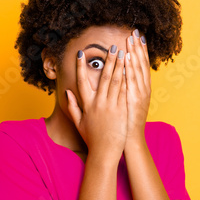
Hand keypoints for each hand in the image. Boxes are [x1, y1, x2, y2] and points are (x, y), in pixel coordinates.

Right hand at [65, 46, 127, 161]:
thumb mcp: (79, 123)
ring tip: (124, 53)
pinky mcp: (122, 111)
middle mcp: (99, 103)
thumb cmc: (92, 139)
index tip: (80, 53)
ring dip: (120, 66)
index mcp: (88, 105)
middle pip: (104, 77)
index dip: (80, 67)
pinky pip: (126, 92)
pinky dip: (128, 80)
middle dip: (109, 61)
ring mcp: (111, 106)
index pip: (82, 81)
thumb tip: (67, 92)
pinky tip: (132, 70)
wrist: (105, 153)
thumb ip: (73, 107)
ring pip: (116, 82)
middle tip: (113, 47)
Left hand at [124, 30, 151, 141]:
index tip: (138, 36)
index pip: (142, 65)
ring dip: (134, 54)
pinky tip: (127, 58)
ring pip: (137, 70)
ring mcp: (139, 94)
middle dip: (138, 47)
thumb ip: (128, 89)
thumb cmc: (126, 122)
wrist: (130, 139)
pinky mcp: (133, 100)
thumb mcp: (130, 103)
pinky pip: (131, 82)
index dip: (141, 50)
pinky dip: (130, 69)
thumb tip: (124, 76)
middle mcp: (143, 89)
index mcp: (142, 88)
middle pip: (141, 64)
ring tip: (132, 39)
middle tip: (136, 31)